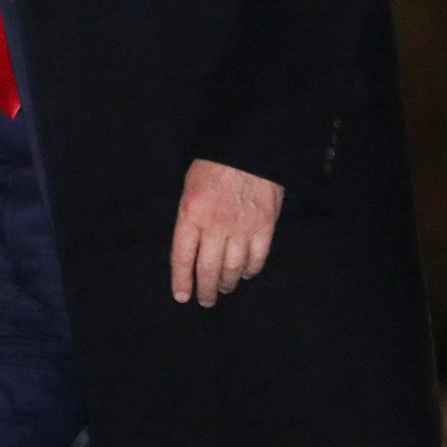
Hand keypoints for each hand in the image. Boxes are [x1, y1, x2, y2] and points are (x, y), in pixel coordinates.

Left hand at [169, 158, 281, 306]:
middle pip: (208, 269)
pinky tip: (244, 273)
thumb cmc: (215, 163)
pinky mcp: (265, 227)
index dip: (181, 281)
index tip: (182, 297)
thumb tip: (191, 247)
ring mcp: (242, 228)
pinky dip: (249, 270)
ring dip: (227, 284)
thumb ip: (189, 216)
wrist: (251, 146)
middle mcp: (215, 225)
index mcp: (192, 213)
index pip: (183, 257)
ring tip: (224, 289)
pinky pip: (256, 259)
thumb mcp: (190, 186)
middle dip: (205, 290)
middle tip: (205, 300)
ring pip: (232, 269)